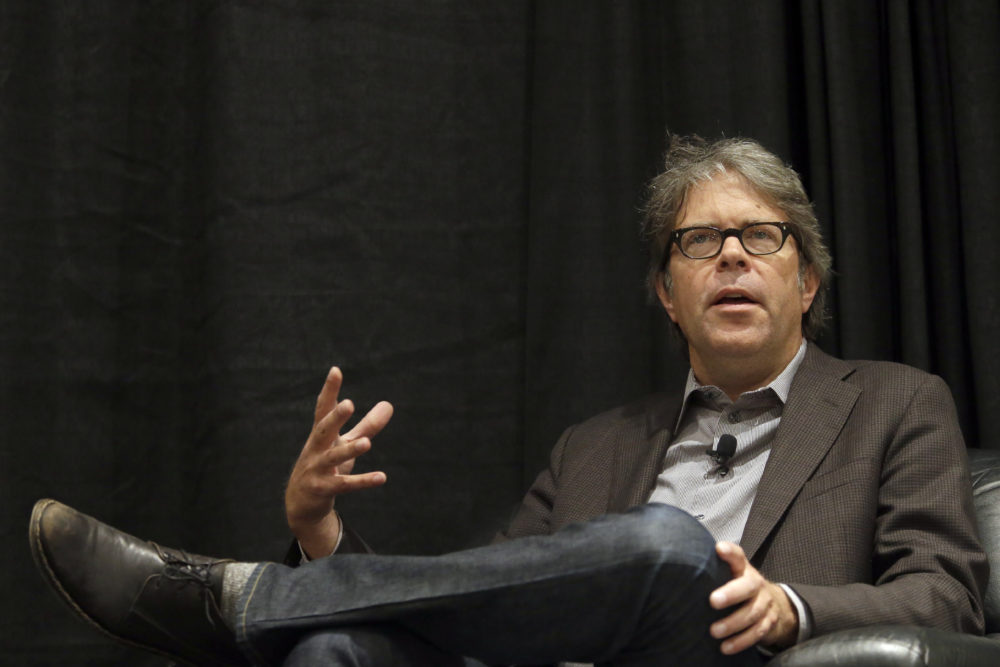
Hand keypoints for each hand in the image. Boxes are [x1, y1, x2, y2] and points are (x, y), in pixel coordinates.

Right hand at [285, 366, 392, 557]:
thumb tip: (389, 404)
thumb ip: (367, 425)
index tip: (336, 370)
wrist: (300, 503)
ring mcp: (317, 470)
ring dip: (349, 450)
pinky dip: (363, 481)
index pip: (323, 408)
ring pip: (333, 458)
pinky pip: (344, 485)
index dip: (329, 390)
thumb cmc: (325, 466)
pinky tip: (381, 477)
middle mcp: (316, 449)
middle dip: (335, 417)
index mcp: (321, 434)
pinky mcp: (323, 489)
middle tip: (348, 404)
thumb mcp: (344, 444)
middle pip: (323, 429)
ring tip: (367, 443)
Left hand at [708, 541, 797, 654]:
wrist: (774, 603)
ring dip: (733, 624)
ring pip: (752, 614)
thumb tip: (682, 565)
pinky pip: (756, 633)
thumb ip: (714, 569)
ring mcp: (765, 604)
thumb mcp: (731, 574)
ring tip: (714, 631)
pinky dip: (741, 641)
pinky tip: (725, 647)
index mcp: (744, 569)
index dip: (730, 552)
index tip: (719, 549)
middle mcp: (756, 584)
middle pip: (748, 587)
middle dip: (731, 594)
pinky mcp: (769, 622)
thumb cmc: (740, 586)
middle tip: (713, 601)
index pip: (738, 556)